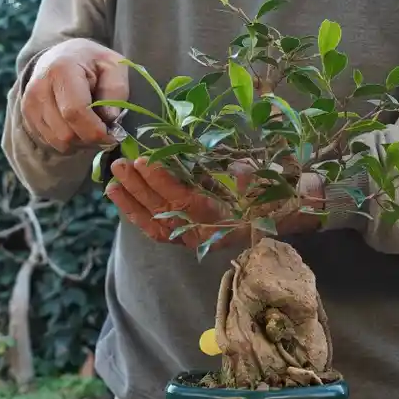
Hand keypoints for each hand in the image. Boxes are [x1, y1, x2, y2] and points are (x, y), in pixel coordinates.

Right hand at [21, 39, 128, 152]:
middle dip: (90, 138)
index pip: (75, 111)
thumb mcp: (114, 65)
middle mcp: (39, 87)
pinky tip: (77, 125)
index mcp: (61, 69)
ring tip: (91, 125)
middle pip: (66, 132)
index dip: (95, 130)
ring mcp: (29, 103)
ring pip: (58, 141)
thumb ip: (116, 90)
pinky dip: (68, 141)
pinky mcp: (26, 115)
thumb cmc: (92, 61)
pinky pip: (50, 142)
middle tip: (105, 130)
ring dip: (79, 142)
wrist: (62, 55)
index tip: (113, 135)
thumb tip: (110, 119)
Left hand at [104, 158, 326, 249]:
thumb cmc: (275, 197)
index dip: (162, 180)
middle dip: (139, 187)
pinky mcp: (188, 236)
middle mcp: (204, 233)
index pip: (184, 200)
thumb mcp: (267, 185)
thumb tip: (239, 173)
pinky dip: (138, 215)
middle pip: (163, 211)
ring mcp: (193, 238)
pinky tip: (122, 199)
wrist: (286, 218)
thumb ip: (252, 180)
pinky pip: (158, 230)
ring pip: (155, 222)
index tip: (144, 160)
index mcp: (221, 221)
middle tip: (120, 164)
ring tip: (112, 179)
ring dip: (132, 201)